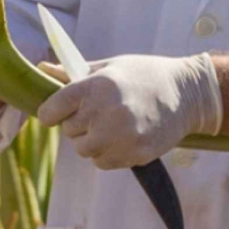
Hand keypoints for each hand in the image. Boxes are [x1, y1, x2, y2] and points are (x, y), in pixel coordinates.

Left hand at [37, 53, 221, 169]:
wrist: (187, 93)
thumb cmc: (143, 74)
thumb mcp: (108, 66)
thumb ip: (72, 73)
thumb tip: (41, 69)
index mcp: (96, 87)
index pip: (52, 110)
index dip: (51, 112)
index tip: (55, 112)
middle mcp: (106, 113)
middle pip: (68, 131)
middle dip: (78, 123)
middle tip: (98, 111)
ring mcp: (121, 137)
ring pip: (84, 150)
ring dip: (91, 140)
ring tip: (111, 123)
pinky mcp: (135, 154)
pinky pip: (102, 162)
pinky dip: (107, 153)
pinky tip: (124, 135)